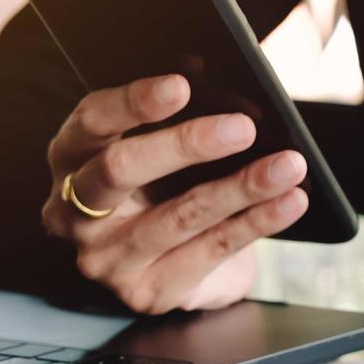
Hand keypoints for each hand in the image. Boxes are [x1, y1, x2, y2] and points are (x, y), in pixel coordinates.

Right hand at [41, 74, 308, 312]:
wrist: (179, 267)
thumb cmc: (168, 189)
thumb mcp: (163, 151)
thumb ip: (178, 115)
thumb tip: (210, 72)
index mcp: (73, 158)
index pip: (92, 122)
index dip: (133, 102)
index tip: (180, 86)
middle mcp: (75, 211)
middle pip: (123, 170)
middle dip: (187, 145)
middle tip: (243, 128)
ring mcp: (108, 258)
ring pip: (180, 215)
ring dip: (243, 186)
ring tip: (289, 165)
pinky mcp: (148, 291)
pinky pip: (212, 250)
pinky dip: (258, 221)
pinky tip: (290, 201)